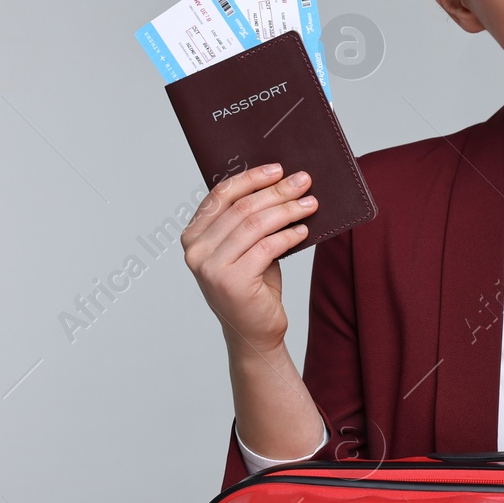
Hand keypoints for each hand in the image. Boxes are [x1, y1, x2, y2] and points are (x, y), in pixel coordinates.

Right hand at [181, 164, 318, 349]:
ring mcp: (210, 268)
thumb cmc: (253, 287)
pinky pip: (267, 247)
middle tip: (303, 181)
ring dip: (287, 210)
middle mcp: (196, 251)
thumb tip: (281, 183)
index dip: (250, 178)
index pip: (220, 196)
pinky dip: (289, 235)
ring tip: (310, 203)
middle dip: (277, 191)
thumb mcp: (246, 249)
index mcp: (193, 237)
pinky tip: (304, 230)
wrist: (254, 333)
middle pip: (241, 208)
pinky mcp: (232, 282)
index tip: (278, 169)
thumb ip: (249, 221)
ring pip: (255, 225)